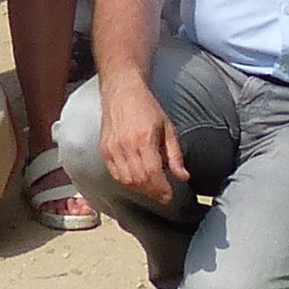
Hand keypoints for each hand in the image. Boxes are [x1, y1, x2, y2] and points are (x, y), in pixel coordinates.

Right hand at [97, 75, 189, 205]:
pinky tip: (136, 182)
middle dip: (153, 192)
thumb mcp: (168, 128)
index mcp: (144, 138)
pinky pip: (115, 174)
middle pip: (139, 180)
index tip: (169, 196)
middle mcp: (126, 145)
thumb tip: (184, 177)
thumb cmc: (147, 108)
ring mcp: (113, 148)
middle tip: (163, 196)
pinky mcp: (104, 150)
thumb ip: (175, 155)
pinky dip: (126, 182)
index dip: (161, 189)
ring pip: (126, 180)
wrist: (122, 92)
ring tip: (152, 189)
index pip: (152, 173)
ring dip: (140, 189)